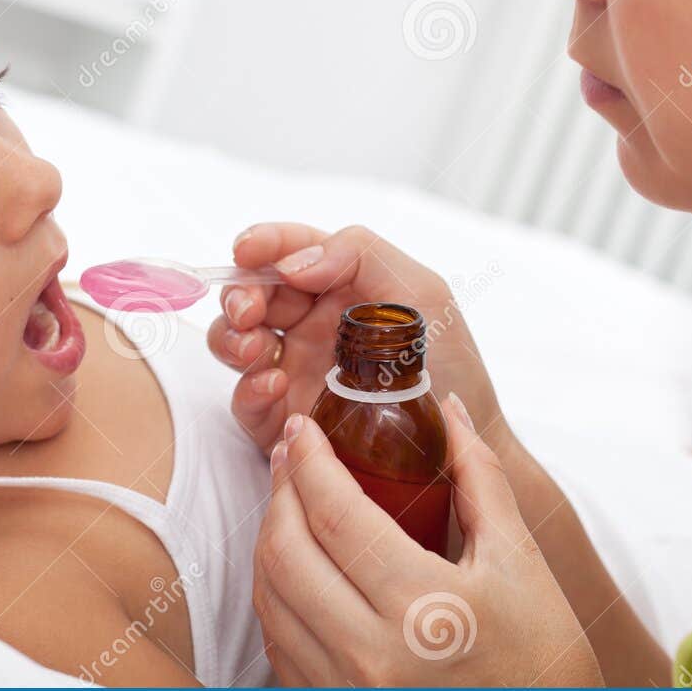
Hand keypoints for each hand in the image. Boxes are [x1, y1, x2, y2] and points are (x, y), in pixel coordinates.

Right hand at [207, 223, 505, 455]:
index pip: (290, 251)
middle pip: (252, 295)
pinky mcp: (288, 418)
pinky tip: (274, 385)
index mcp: (339, 284)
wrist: (460, 445)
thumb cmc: (451, 364)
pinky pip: (246, 401)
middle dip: (240, 295)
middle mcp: (311, 323)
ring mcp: (296, 369)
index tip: (245, 251)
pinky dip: (247, 390)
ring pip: (235, 343)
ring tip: (256, 349)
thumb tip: (293, 265)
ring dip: (231, 339)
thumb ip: (360, 253)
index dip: (263, 245)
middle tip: (249, 311)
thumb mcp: (421, 291)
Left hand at [253, 392, 601, 686]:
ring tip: (288, 503)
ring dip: (269, 540)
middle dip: (279, 491)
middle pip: (285, 552)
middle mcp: (370, 657)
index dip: (310, 460)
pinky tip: (295, 568)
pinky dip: (276, 597)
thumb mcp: (521, 564)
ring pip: (269, 600)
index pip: (336, 515)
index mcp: (422, 609)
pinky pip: (277, 647)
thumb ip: (480, 478)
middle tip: (291, 456)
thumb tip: (448, 411)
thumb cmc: (542, 663)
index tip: (304, 427)